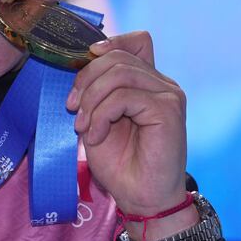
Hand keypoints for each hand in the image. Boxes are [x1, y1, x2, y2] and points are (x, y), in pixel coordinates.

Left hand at [67, 32, 197, 240]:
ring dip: (91, 100)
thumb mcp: (99, 118)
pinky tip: (96, 135)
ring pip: (118, 74)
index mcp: (148, 83)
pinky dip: (101, 115)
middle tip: (72, 109)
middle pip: (118, 57)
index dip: (110, 42)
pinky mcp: (168, 110)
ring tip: (83, 127)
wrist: (141, 198)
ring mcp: (168, 95)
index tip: (85, 60)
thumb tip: (81, 62)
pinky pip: (124, 96)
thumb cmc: (120, 163)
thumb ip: (98, 90)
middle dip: (86, 79)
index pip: (137, 41)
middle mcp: (162, 84)